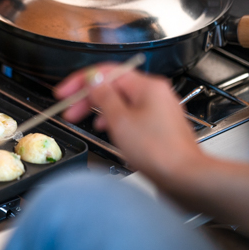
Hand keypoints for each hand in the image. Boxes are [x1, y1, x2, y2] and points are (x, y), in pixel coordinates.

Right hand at [55, 64, 201, 179]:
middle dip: (87, 97)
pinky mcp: (159, 125)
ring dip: (98, 108)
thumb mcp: (119, 120)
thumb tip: (92, 80)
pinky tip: (106, 129)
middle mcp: (156, 93)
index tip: (64, 92)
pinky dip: (114, 119)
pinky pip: (131, 114)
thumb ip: (103, 96)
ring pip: (121, 101)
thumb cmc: (158, 151)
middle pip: (113, 86)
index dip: (80, 81)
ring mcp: (159, 109)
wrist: (184, 177)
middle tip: (69, 109)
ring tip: (82, 119)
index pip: (106, 72)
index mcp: (147, 86)